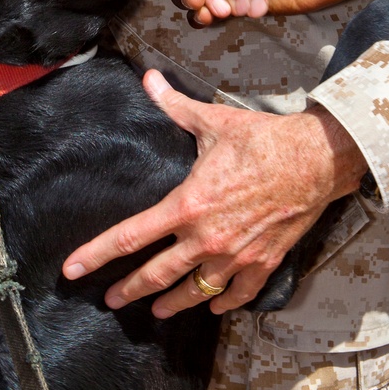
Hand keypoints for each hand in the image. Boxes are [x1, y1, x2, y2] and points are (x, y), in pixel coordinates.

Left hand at [61, 70, 366, 317]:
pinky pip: (237, 294)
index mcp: (187, 205)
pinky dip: (222, 302)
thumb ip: (174, 106)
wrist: (314, 159)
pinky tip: (212, 304)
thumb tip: (148, 79)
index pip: (130, 237)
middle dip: (130, 290)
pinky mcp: (262, 263)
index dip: (97, 254)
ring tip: (157, 310)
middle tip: (111, 301)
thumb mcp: (212, 121)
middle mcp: (206, 237)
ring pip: (194, 292)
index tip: (74, 270)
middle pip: (157, 275)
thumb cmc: (262, 140)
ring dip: (172, 303)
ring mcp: (235, 256)